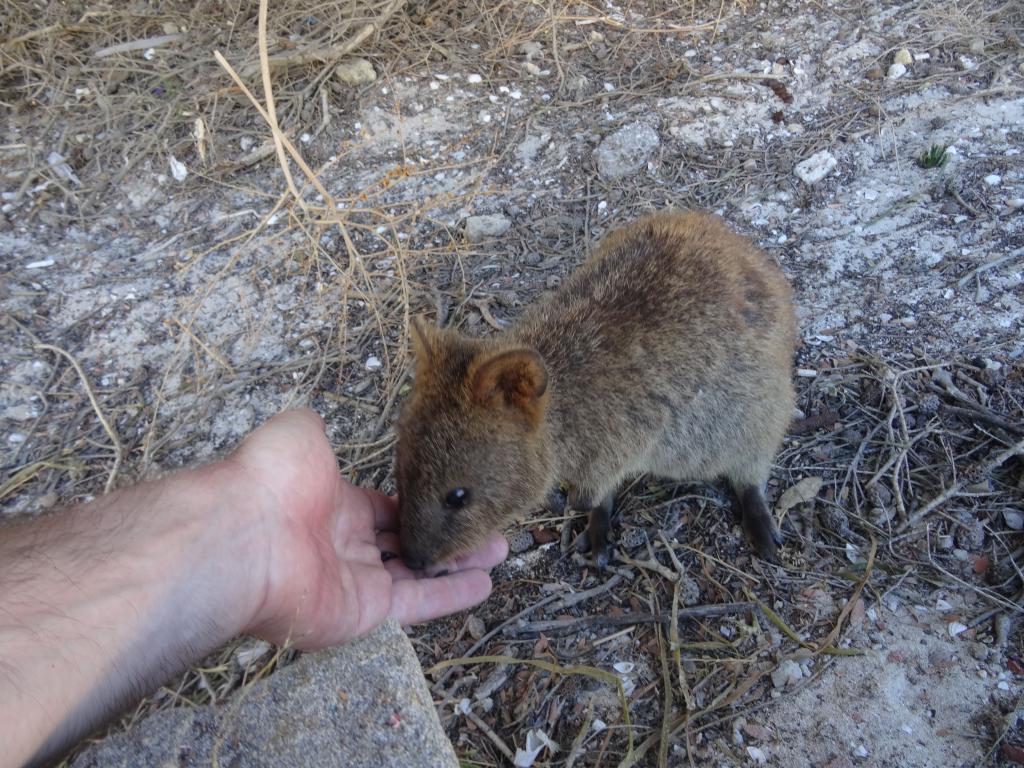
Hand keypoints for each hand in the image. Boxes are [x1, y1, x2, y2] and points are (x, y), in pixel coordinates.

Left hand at [223, 409, 507, 648]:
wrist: (245, 535)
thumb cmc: (269, 480)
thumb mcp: (298, 434)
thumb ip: (317, 431)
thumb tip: (316, 422)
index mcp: (331, 506)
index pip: (383, 508)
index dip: (417, 502)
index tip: (450, 496)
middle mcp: (343, 545)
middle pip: (405, 541)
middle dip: (445, 534)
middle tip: (484, 525)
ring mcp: (353, 582)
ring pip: (417, 572)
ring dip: (458, 562)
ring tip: (498, 549)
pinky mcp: (363, 612)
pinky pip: (415, 603)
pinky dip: (450, 595)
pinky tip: (484, 583)